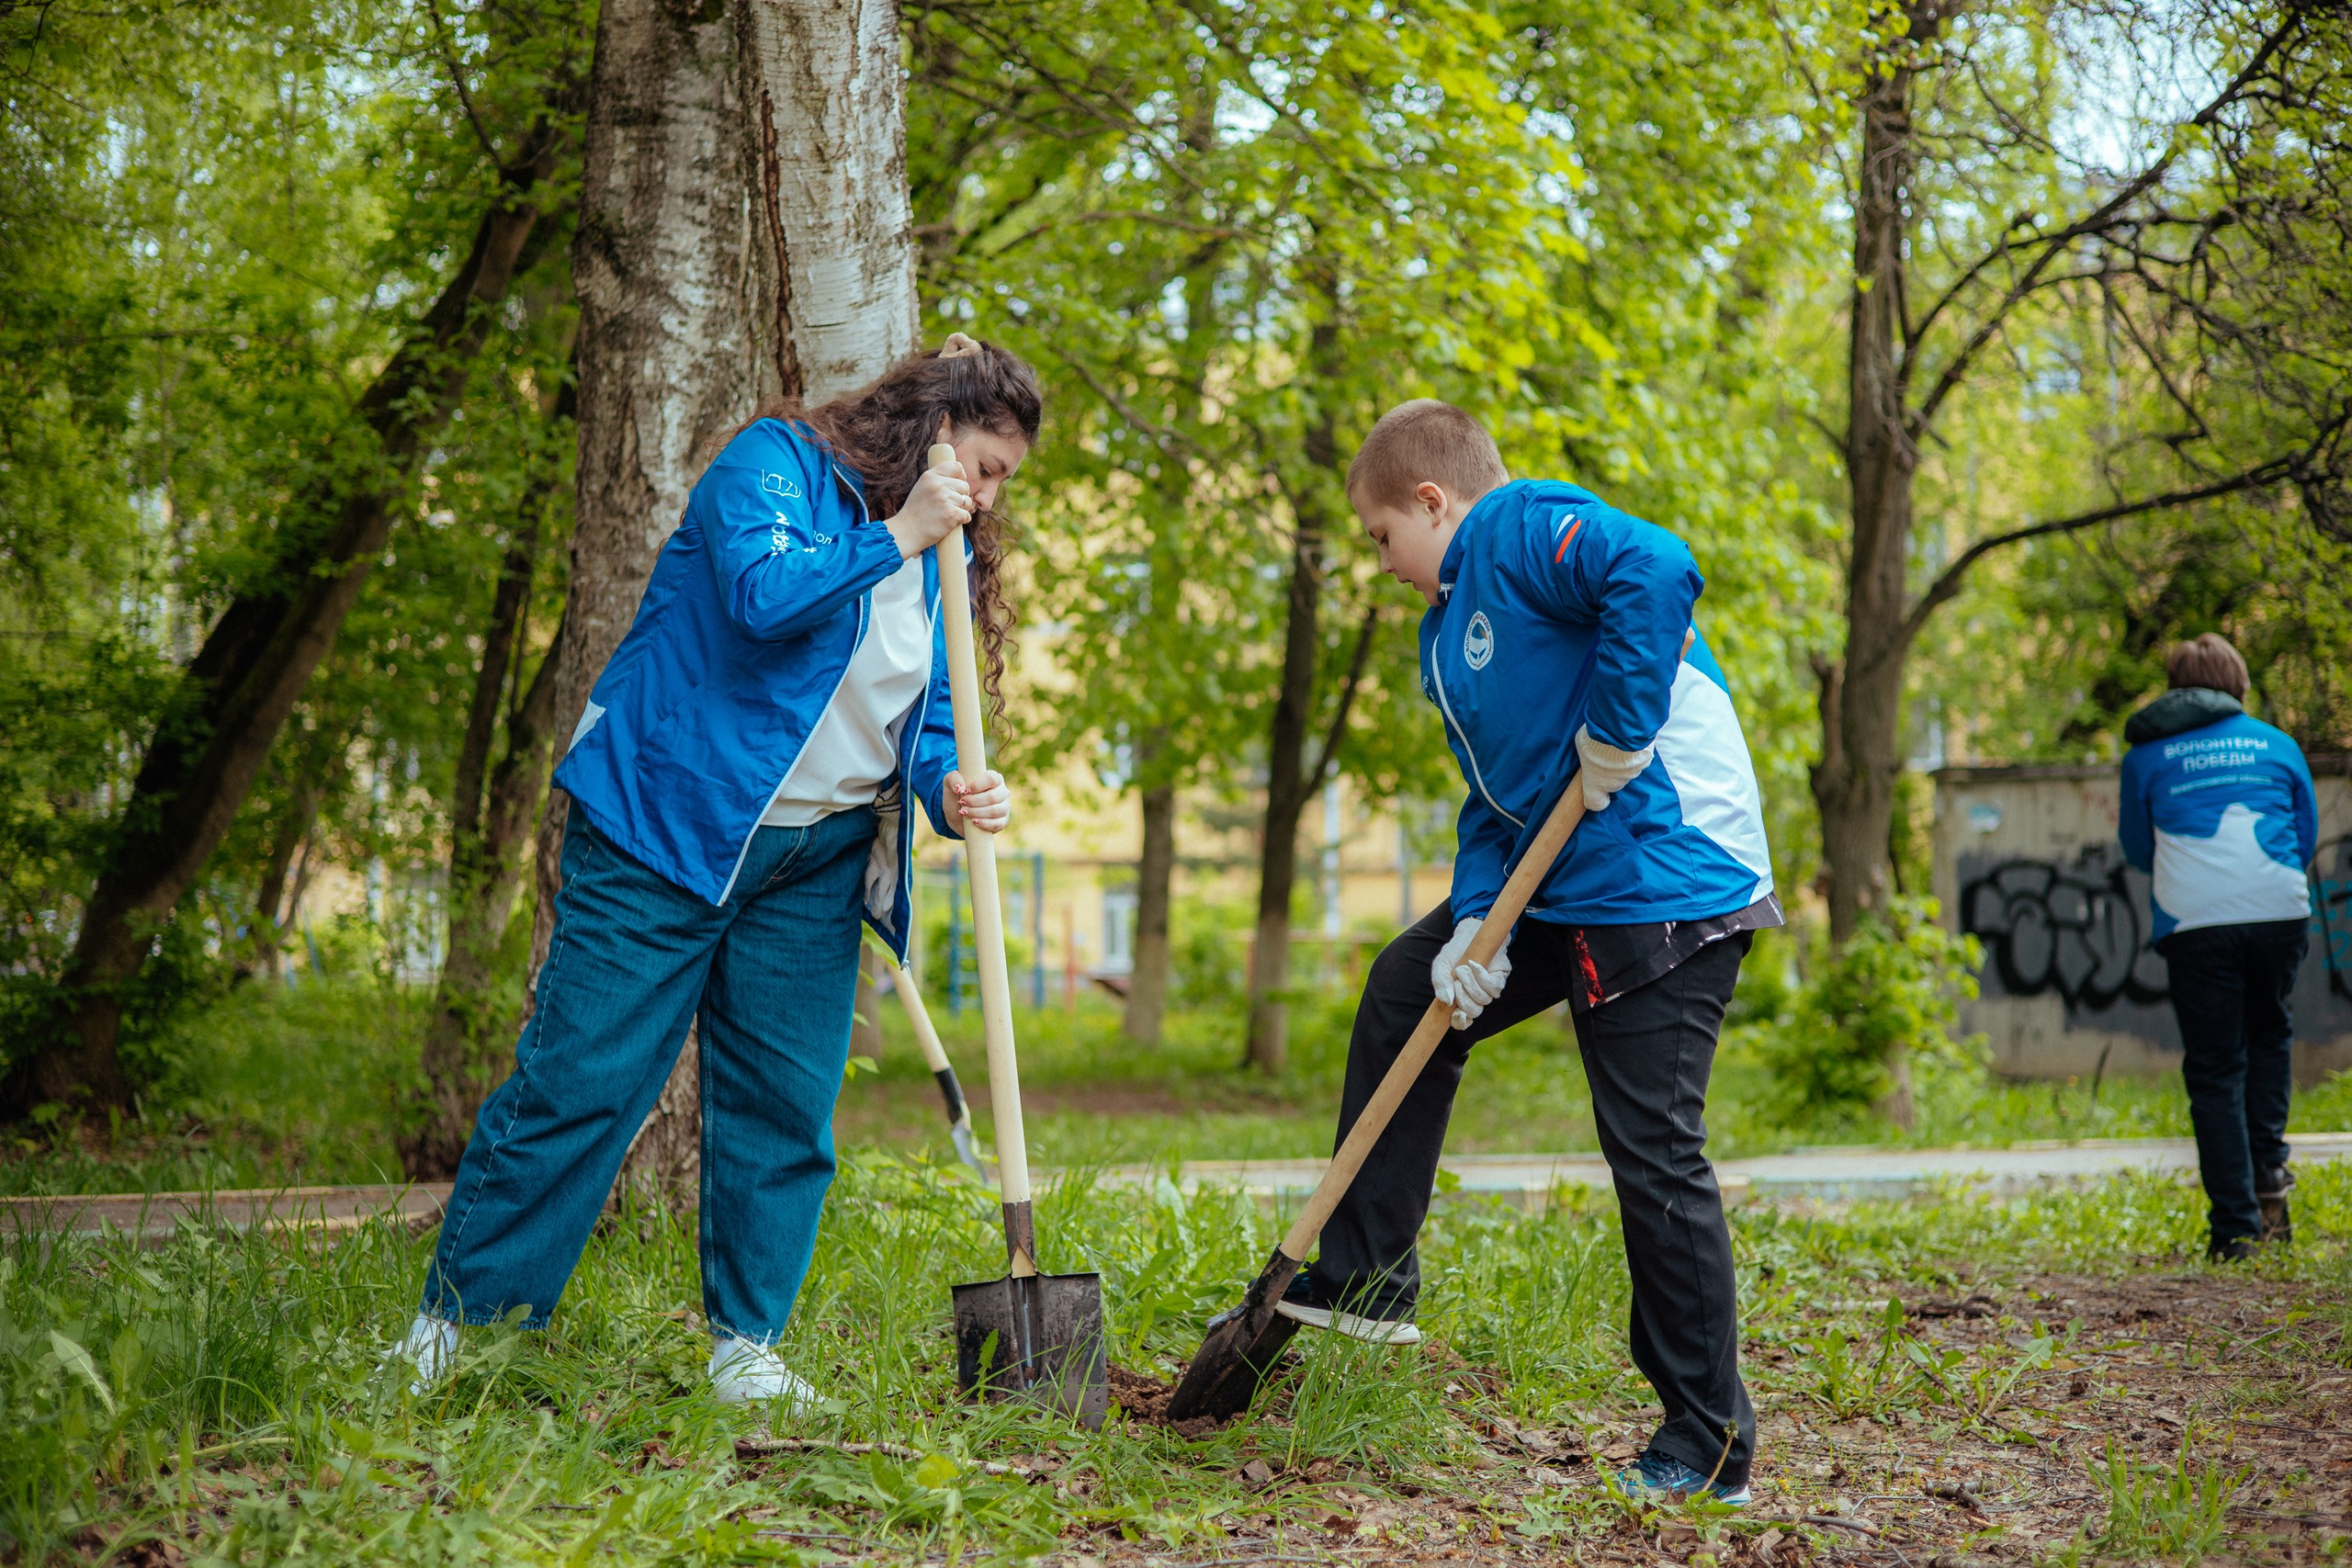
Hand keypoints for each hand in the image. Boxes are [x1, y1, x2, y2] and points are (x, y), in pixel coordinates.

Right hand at [886, 461, 974, 558]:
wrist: (907, 532)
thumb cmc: (916, 511)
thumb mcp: (922, 487)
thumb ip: (938, 480)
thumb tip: (960, 477)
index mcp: (930, 476)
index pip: (957, 467)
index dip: (961, 477)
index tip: (957, 486)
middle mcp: (938, 485)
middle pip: (965, 486)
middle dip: (961, 496)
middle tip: (949, 505)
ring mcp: (945, 499)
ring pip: (967, 501)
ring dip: (961, 509)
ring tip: (946, 514)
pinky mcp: (951, 514)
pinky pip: (967, 515)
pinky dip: (962, 520)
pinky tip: (950, 522)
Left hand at [946, 769, 1009, 833]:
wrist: (956, 816)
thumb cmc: (956, 796)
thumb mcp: (949, 783)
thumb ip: (952, 778)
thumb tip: (960, 787)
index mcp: (994, 778)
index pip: (992, 778)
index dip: (978, 786)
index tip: (965, 791)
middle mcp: (1002, 791)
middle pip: (993, 797)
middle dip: (974, 802)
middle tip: (962, 803)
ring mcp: (1004, 807)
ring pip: (995, 811)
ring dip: (977, 813)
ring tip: (964, 813)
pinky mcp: (1003, 821)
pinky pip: (997, 824)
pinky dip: (984, 824)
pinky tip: (974, 822)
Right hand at [1431, 916, 1511, 1030]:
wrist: (1470, 934)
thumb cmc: (1455, 952)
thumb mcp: (1441, 966)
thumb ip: (1440, 984)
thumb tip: (1447, 1002)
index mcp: (1460, 999)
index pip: (1462, 1022)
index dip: (1460, 1022)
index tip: (1458, 1014)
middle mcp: (1476, 998)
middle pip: (1474, 1012)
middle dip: (1463, 997)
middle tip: (1456, 980)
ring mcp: (1489, 990)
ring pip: (1483, 999)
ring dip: (1470, 983)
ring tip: (1463, 968)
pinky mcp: (1499, 979)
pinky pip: (1493, 987)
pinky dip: (1481, 976)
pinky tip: (1474, 964)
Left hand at [1574, 723, 1654, 811]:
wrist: (1623, 730)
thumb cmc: (1595, 741)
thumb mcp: (1581, 745)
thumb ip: (1586, 754)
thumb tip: (1591, 751)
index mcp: (1596, 785)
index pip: (1595, 803)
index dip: (1595, 798)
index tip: (1595, 787)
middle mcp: (1616, 783)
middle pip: (1612, 782)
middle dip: (1608, 770)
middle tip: (1604, 753)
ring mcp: (1633, 773)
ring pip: (1626, 770)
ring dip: (1621, 760)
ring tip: (1617, 743)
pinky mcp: (1646, 760)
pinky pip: (1637, 758)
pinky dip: (1634, 752)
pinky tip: (1629, 739)